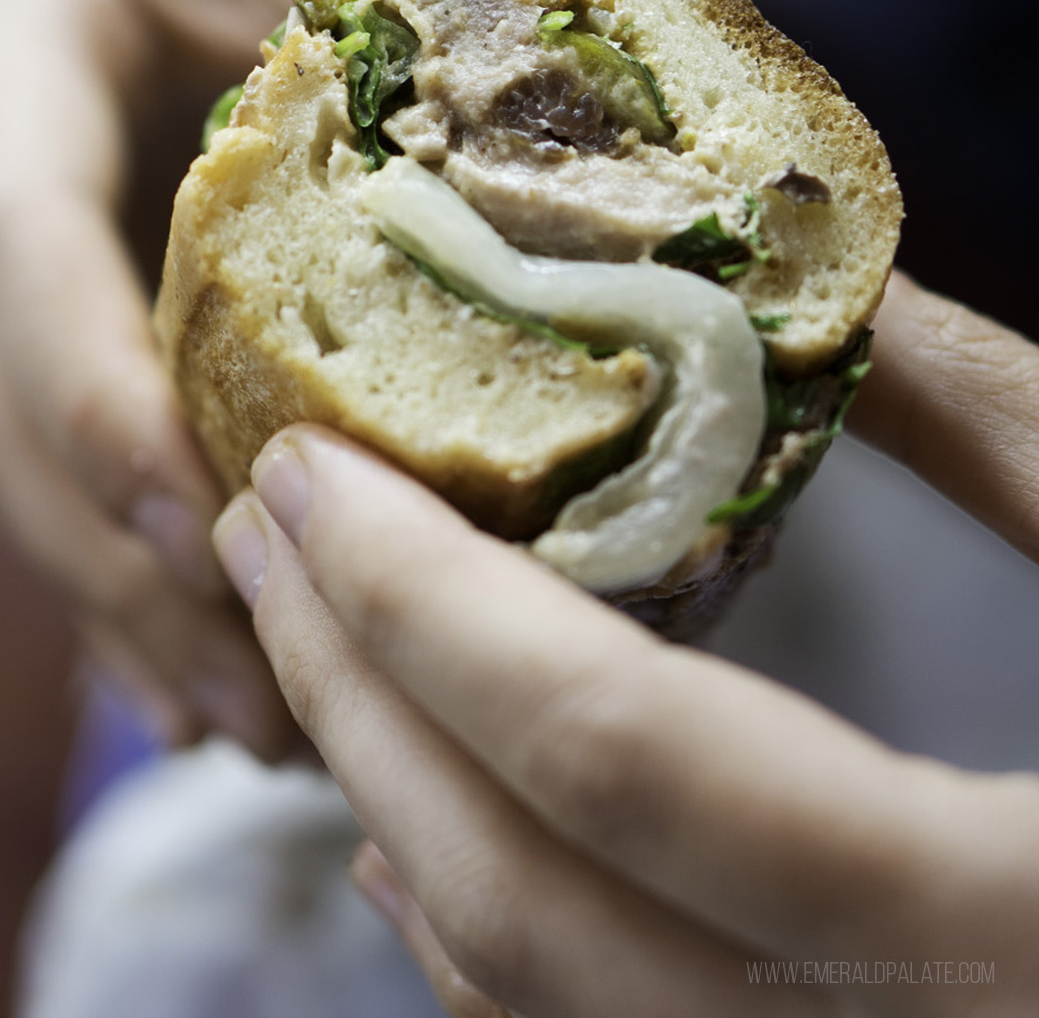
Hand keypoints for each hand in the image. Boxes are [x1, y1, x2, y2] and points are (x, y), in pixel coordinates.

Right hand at [0, 0, 552, 751]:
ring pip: (9, 433)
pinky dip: (135, 552)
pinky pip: (67, 428)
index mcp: (10, 4)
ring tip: (266, 725)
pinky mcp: (52, 270)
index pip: (9, 222)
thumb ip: (468, 58)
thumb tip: (592, 294)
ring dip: (116, 589)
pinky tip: (230, 664)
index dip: (86, 391)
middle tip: (262, 692)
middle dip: (107, 545)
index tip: (205, 529)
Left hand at [214, 274, 1038, 1011]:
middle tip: (268, 525)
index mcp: (1020, 920)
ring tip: (320, 640)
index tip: (300, 470)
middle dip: (360, 709)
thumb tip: (804, 289)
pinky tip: (438, 820)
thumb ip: (1001, 421)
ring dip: (403, 822)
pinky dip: (497, 940)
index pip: (632, 771)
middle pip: (537, 923)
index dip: (430, 611)